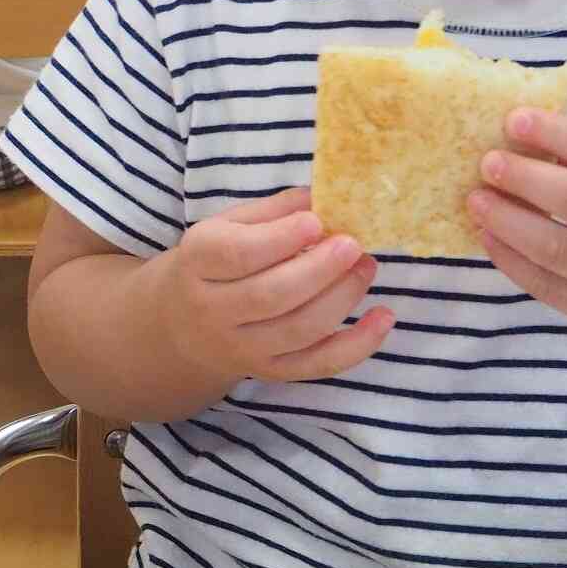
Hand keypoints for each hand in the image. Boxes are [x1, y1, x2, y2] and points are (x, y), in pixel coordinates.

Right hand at [163, 188, 392, 381]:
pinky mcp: (271, 371)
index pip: (236, 254)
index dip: (280, 239)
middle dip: (320, 269)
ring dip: (342, 297)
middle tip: (353, 244)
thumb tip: (321, 196)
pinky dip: (358, 345)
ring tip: (366, 267)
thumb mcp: (226, 227)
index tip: (316, 221)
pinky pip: (319, 364)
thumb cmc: (214, 264)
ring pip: (299, 330)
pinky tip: (383, 317)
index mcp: (197, 263)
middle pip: (271, 296)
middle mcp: (213, 311)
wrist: (182, 324)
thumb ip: (271, 212)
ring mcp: (242, 347)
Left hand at [471, 109, 566, 346]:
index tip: (513, 119)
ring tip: (476, 199)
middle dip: (527, 180)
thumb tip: (527, 131)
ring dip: (509, 222)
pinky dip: (512, 261)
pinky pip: (550, 288)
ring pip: (560, 251)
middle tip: (487, 162)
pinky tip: (487, 236)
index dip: (559, 135)